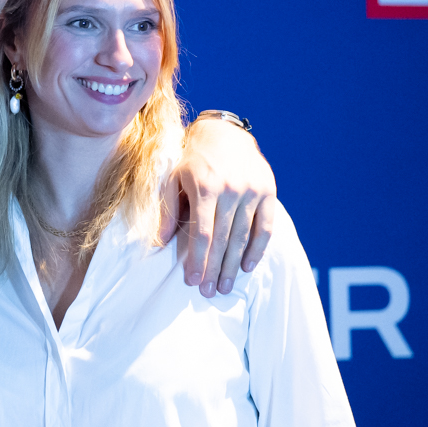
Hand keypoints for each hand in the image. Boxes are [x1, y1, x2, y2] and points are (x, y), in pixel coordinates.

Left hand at [159, 118, 275, 296]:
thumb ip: (168, 210)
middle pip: (223, 240)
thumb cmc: (193, 160)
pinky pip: (265, 227)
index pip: (202, 233)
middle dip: (215, 269)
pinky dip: (258, 248)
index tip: (192, 281)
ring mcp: (252, 191)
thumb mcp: (173, 178)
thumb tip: (159, 242)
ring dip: (234, 265)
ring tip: (227, 287)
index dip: (198, 260)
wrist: (224, 134)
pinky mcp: (268, 192)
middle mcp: (231, 190)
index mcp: (205, 188)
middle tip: (209, 292)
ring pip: (243, 237)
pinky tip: (248, 266)